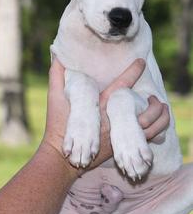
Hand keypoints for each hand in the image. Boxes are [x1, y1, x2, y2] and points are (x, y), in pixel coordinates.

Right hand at [40, 59, 169, 173]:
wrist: (62, 156)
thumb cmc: (57, 125)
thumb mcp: (54, 98)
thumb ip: (56, 76)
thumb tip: (57, 57)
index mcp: (101, 105)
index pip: (122, 84)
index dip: (133, 72)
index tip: (142, 62)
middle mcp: (113, 119)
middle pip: (142, 107)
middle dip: (153, 102)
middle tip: (157, 96)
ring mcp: (118, 135)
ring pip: (147, 125)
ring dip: (157, 117)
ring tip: (160, 110)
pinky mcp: (119, 147)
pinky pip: (143, 140)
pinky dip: (152, 133)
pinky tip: (154, 128)